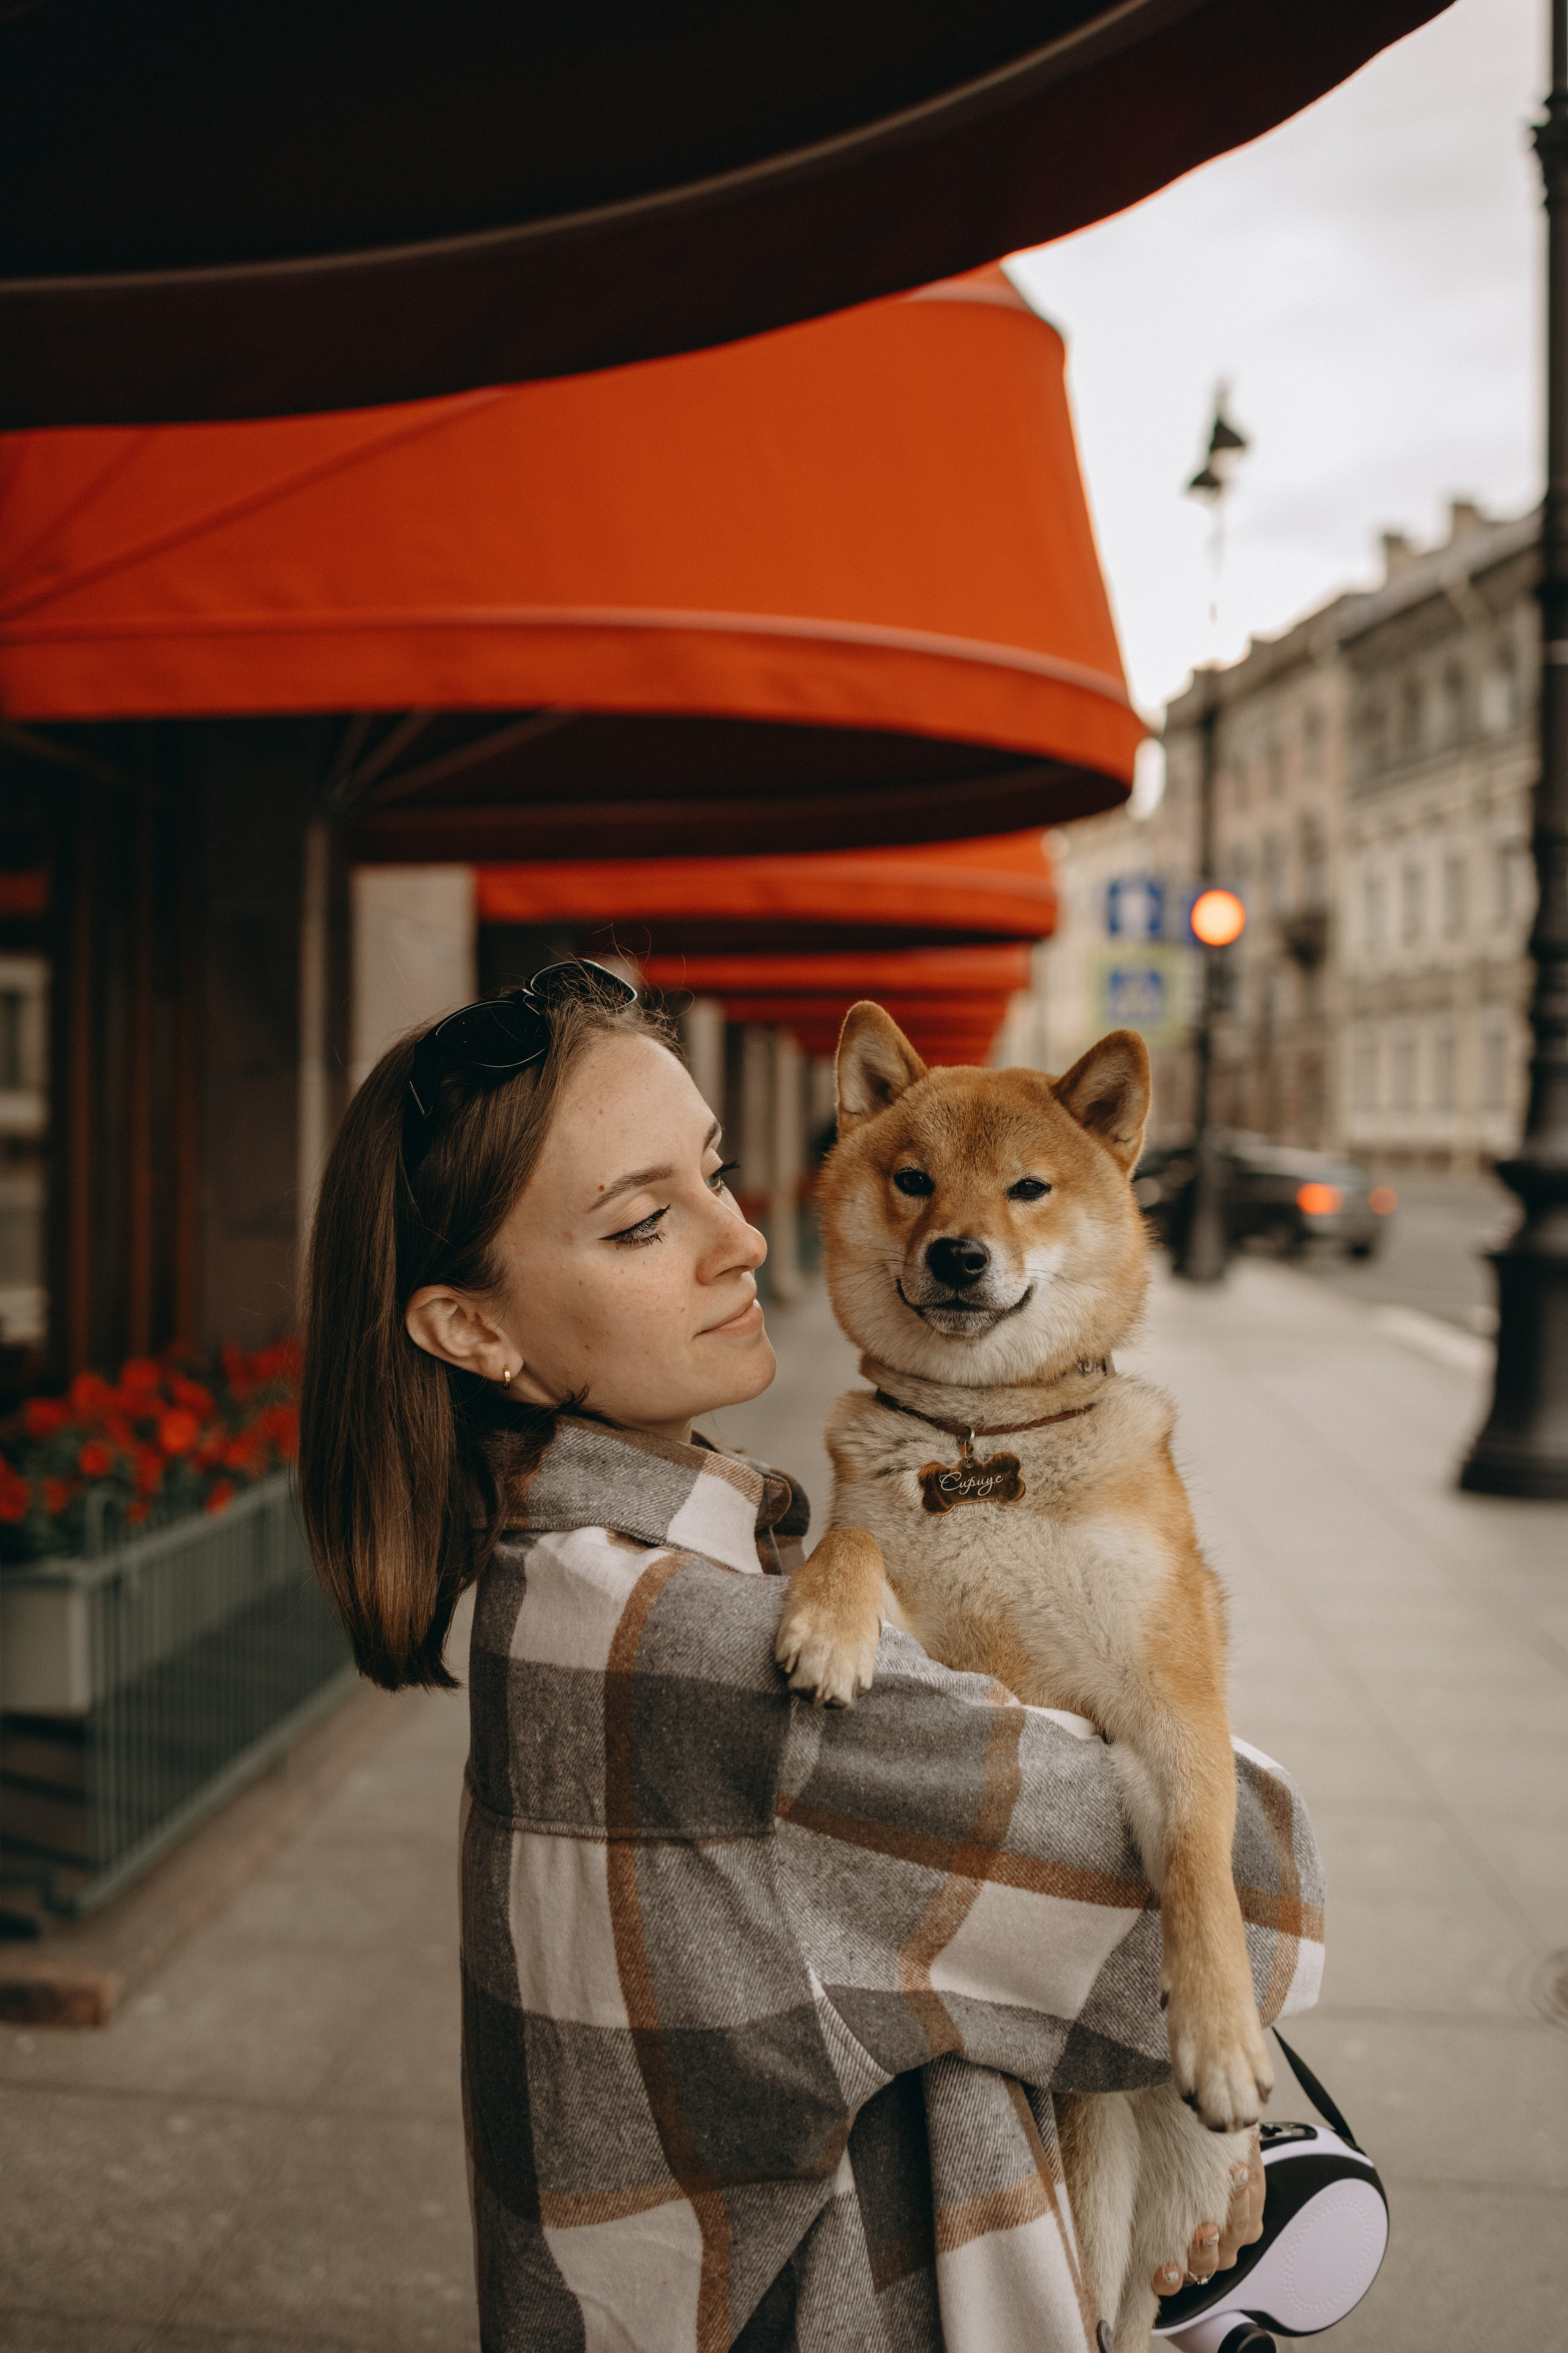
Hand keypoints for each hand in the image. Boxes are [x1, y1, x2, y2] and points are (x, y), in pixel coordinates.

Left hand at [1150, 2130, 1263, 2296]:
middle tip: (1223, 2190)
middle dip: (1231, 2211)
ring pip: (1210, 2263)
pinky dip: (1171, 2278)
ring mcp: (1203, 2258)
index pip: (1252, 2206)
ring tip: (1202, 2231)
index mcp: (1245, 2212)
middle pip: (1235, 2234)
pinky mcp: (1174, 2270)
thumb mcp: (1218, 2148)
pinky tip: (1166, 2267)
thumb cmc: (1193, 2163)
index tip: (1238, 2167)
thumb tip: (1248, 2122)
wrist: (1163, 2178)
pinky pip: (1175, 2283)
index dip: (1246, 2189)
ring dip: (1205, 2248)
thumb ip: (1235, 2141)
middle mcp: (1227, 2240)